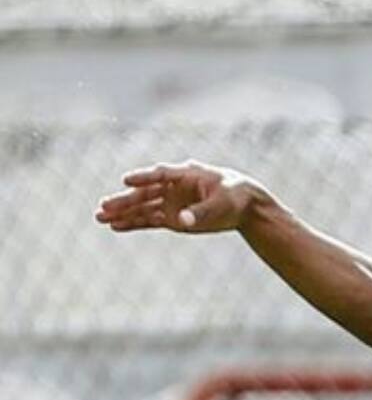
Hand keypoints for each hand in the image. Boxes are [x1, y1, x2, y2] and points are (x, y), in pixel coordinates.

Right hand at [95, 161, 257, 233]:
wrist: (244, 206)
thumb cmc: (235, 198)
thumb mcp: (221, 205)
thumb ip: (200, 212)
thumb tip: (181, 220)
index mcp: (187, 174)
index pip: (162, 174)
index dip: (145, 177)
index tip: (127, 180)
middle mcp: (174, 187)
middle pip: (145, 192)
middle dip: (125, 199)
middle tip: (103, 206)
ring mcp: (171, 202)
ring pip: (143, 207)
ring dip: (123, 212)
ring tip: (100, 217)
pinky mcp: (172, 216)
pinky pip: (148, 219)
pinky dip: (133, 223)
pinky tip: (115, 226)